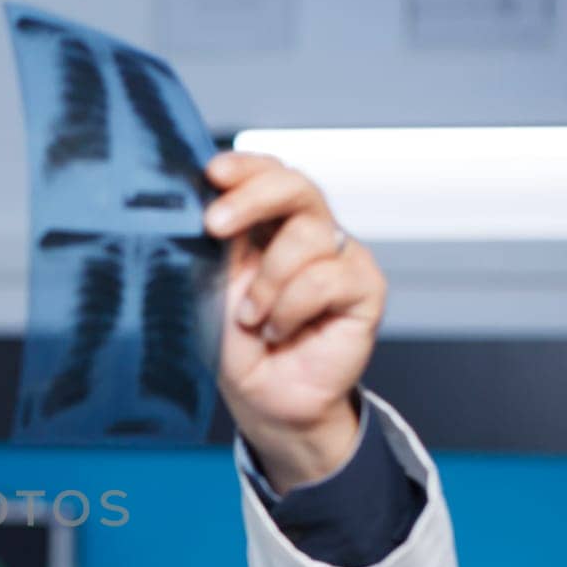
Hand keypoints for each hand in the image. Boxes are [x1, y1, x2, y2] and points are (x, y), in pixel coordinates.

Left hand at [203, 152, 385, 492]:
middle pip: (295, 186)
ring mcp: (339, 257)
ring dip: (267, 282)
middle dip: (252, 198)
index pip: (266, 173)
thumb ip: (215, 244)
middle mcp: (307, 232)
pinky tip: (278, 331)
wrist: (263, 400)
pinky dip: (291, 308)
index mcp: (268, 222)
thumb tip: (202, 202)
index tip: (212, 172)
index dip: (244, 166)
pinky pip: (326, 279)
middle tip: (214, 225)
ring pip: (308, 236)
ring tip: (251, 318)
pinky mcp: (364, 288)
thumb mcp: (210, 287)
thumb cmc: (234, 344)